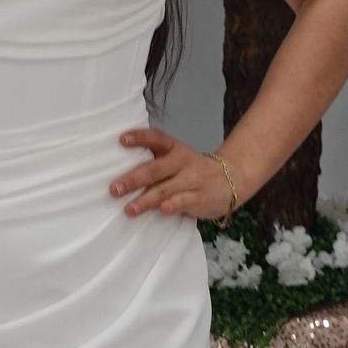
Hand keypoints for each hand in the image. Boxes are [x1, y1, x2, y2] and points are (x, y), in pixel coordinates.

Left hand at [111, 127, 237, 219]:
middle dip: (133, 179)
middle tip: (114, 189)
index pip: (156, 138)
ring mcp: (192, 180)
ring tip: (129, 209)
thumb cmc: (194, 171)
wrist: (234, 177)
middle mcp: (182, 162)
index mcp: (175, 149)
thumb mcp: (177, 159)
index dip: (139, 138)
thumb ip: (154, 163)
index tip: (121, 139)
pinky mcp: (200, 197)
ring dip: (146, 200)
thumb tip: (119, 172)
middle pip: (155, 168)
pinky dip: (172, 205)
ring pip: (166, 189)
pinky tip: (162, 210)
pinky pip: (184, 201)